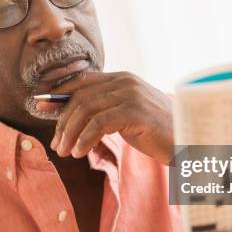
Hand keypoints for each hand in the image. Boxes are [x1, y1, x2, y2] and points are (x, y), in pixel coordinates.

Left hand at [42, 72, 173, 163]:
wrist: (191, 141)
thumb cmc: (160, 133)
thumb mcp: (127, 117)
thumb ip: (104, 111)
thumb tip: (71, 119)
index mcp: (122, 79)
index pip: (81, 81)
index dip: (58, 94)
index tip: (40, 107)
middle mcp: (125, 81)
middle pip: (80, 96)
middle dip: (62, 121)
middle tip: (56, 144)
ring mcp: (131, 94)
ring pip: (86, 109)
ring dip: (70, 133)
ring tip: (65, 152)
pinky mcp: (136, 111)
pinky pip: (98, 123)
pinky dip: (84, 139)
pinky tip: (80, 153)